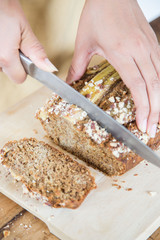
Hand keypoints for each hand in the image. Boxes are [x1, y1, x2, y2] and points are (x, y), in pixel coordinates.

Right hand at [0, 0, 56, 83]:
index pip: (19, 78)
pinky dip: (0, 52)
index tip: (25, 57)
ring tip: (5, 38)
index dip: (25, 69)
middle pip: (10, 72)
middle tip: (14, 42)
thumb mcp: (25, 30)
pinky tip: (1, 39)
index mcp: (5, 57)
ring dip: (6, 56)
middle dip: (15, 61)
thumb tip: (49, 68)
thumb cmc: (4, 8)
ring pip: (2, 66)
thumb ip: (37, 52)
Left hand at [67, 0, 159, 137]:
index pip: (137, 85)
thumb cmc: (98, 13)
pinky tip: (159, 96)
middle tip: (152, 129)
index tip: (143, 124)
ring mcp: (149, 45)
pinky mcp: (152, 42)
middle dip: (155, 111)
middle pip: (154, 86)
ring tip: (158, 119)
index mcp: (122, 52)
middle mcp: (140, 50)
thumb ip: (78, 66)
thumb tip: (70, 84)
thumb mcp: (84, 42)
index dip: (142, 107)